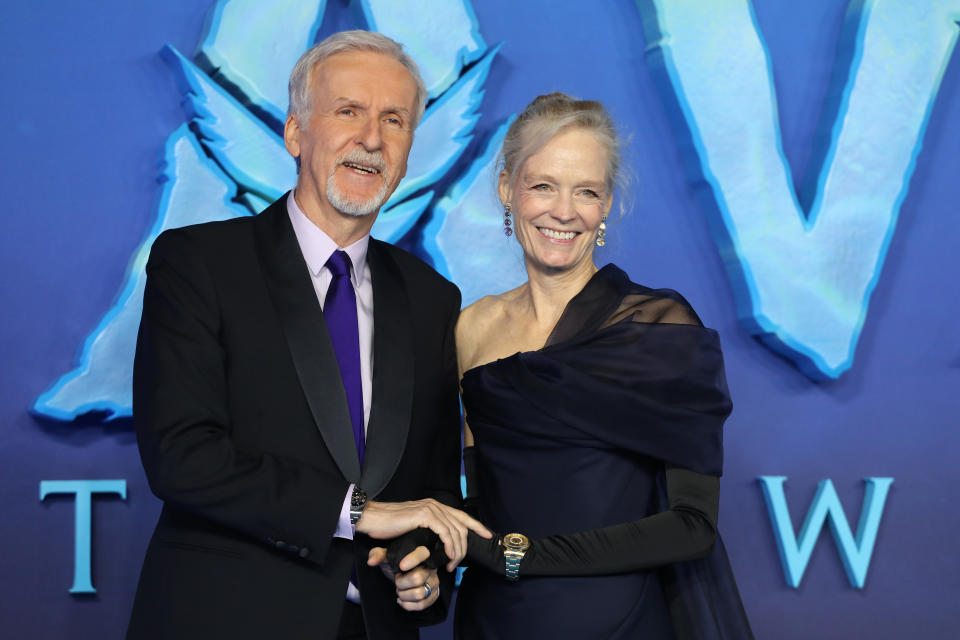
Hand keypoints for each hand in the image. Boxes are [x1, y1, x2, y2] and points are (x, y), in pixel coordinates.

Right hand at [355, 499, 491, 570]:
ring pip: (455, 530)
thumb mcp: (413, 529)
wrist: (372, 519)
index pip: (461, 515)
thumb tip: (439, 545)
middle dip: (465, 546)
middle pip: (462, 525)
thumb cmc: (389, 527)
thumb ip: (428, 532)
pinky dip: (450, 546)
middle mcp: (435, 504)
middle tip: (457, 564)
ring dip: (457, 551)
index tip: (488, 535)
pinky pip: (445, 532)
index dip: (477, 525)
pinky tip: (448, 557)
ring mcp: (430, 508)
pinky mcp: (424, 515)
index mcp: (434, 506)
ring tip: (451, 565)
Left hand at [368, 546, 439, 610]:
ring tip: (401, 590)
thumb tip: (371, 561)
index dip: (412, 560)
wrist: (405, 575)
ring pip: (419, 594)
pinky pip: (421, 605)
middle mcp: (431, 568)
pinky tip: (403, 599)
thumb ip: (378, 555)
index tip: (401, 566)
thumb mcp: (387, 557)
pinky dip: (408, 605)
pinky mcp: (433, 596)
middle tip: (398, 581)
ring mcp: (434, 582)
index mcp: (422, 554)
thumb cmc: (396, 564)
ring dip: (404, 595)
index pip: (422, 553)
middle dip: (401, 584)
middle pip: (417, 579)